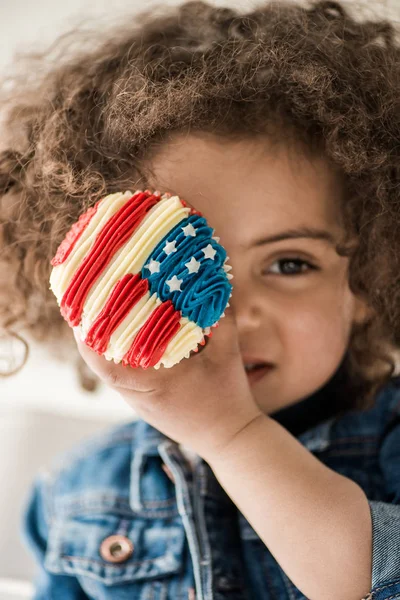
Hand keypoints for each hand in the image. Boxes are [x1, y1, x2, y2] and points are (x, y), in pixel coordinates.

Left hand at [72, 306, 262, 461]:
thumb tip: (217, 279)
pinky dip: (119, 360)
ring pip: (111, 374)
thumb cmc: (230, 396)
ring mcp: (141, 405)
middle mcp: (141, 397)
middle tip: (88, 305)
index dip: (88, 340)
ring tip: (103, 317)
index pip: (106, 365)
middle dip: (90, 336)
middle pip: (101, 366)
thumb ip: (223, 316)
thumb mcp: (229, 353)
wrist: (231, 440)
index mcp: (157, 383)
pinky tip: (125, 341)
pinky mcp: (146, 408)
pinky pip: (124, 381)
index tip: (82, 314)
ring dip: (103, 348)